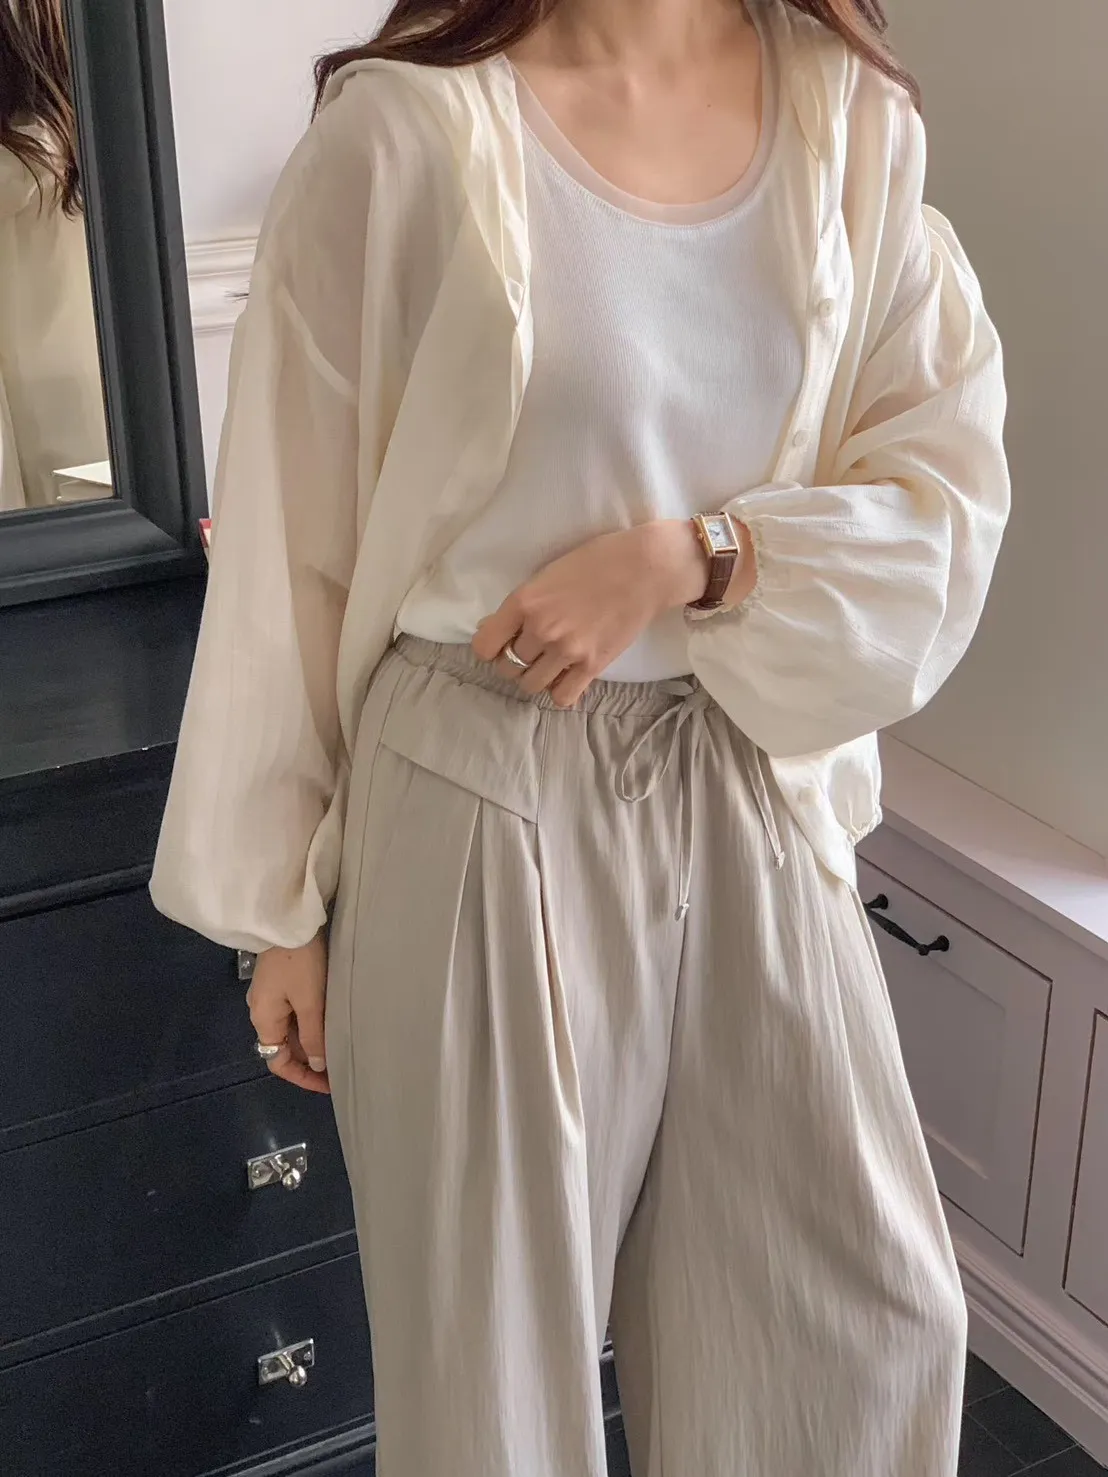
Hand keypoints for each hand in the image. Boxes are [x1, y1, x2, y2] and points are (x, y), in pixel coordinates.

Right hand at [246, 933, 330, 1093]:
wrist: (289, 919)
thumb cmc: (300, 962)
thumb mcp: (309, 1002)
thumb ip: (313, 1036)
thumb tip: (318, 1065)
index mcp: (263, 1020)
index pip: (278, 1062)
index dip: (303, 1077)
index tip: (329, 1084)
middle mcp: (262, 1011)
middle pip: (285, 1047)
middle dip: (311, 1060)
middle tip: (341, 1066)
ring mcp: (270, 995)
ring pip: (291, 1030)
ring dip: (313, 1041)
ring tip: (340, 1047)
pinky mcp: (281, 980)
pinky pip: (294, 1012)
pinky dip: (311, 1023)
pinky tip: (330, 1022)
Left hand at [472, 519, 708, 706]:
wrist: (645, 568)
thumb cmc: (596, 561)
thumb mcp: (547, 574)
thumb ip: (522, 604)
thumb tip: (492, 628)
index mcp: (524, 602)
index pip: (483, 645)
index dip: (489, 647)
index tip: (501, 643)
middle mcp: (541, 629)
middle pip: (507, 667)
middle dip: (514, 661)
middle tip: (531, 650)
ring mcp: (567, 650)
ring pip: (531, 684)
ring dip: (536, 677)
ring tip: (549, 663)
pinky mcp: (592, 666)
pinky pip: (562, 697)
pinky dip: (560, 691)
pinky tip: (566, 676)